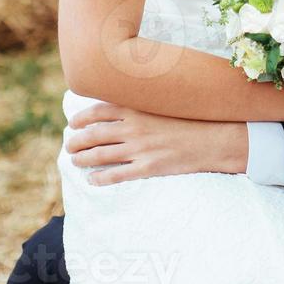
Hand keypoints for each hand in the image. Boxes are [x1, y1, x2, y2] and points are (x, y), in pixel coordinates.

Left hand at [65, 102, 248, 185]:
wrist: (214, 139)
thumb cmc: (190, 120)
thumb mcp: (164, 105)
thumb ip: (141, 104)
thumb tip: (119, 105)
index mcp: (138, 108)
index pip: (99, 111)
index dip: (81, 118)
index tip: (73, 123)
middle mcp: (134, 127)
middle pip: (94, 134)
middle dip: (77, 140)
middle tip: (70, 145)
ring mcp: (140, 148)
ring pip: (101, 154)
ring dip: (83, 158)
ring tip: (75, 161)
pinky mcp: (148, 168)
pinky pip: (116, 174)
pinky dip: (100, 177)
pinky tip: (92, 179)